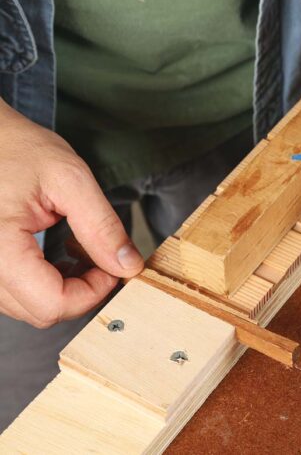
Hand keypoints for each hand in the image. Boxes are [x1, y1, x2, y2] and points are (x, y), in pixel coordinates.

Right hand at [0, 100, 143, 327]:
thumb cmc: (16, 147)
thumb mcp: (70, 179)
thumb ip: (101, 226)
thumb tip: (128, 266)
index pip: (51, 303)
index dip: (92, 292)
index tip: (112, 267)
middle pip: (40, 311)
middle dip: (80, 292)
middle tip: (99, 258)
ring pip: (27, 307)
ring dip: (62, 289)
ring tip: (76, 251)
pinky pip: (14, 293)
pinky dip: (43, 282)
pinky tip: (56, 255)